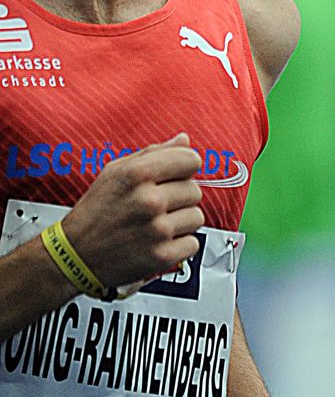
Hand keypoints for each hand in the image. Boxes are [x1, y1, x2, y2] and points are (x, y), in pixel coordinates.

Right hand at [62, 134, 203, 288]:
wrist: (76, 255)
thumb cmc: (96, 212)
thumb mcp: (114, 173)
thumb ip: (152, 154)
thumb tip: (184, 140)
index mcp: (137, 174)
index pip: (191, 160)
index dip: (185, 168)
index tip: (177, 176)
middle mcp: (148, 201)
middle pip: (195, 190)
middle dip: (180, 198)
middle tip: (156, 207)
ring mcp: (157, 230)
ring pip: (197, 217)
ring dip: (181, 222)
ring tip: (155, 225)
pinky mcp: (162, 256)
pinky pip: (193, 243)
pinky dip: (180, 245)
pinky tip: (158, 242)